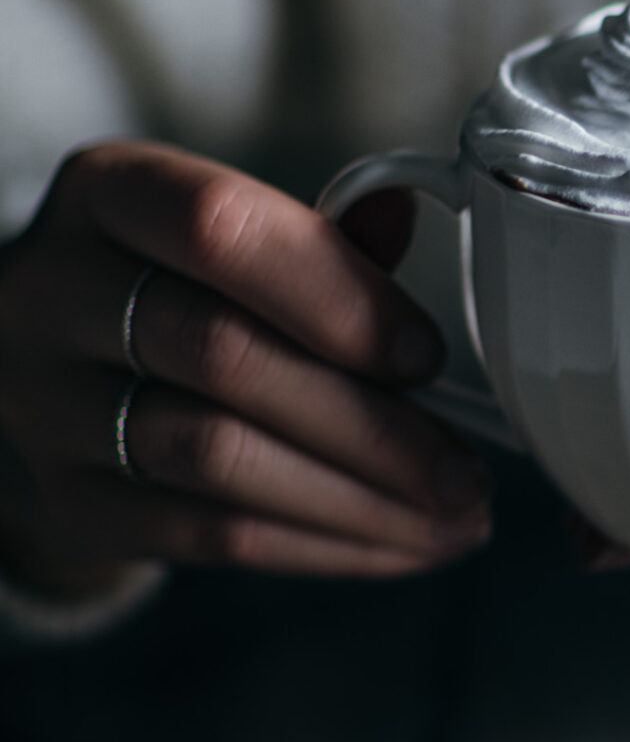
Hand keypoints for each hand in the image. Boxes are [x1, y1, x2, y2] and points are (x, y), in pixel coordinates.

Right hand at [0, 140, 491, 597]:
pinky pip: (209, 536)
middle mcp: (56, 292)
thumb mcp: (227, 239)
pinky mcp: (72, 503)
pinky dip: (322, 546)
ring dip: (359, 498)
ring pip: (217, 457)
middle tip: (467, 470)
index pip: (221, 228)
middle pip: (223, 354)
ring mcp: (49, 406)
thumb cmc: (178, 290)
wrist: (57, 377)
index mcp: (109, 195)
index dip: (335, 293)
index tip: (428, 356)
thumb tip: (408, 211)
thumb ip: (316, 237)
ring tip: (455, 518)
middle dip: (370, 424)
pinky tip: (400, 546)